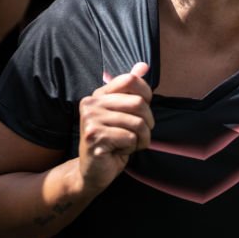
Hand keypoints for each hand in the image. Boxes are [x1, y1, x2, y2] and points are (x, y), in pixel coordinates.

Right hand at [78, 62, 153, 191]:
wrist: (93, 172)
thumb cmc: (113, 141)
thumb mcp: (125, 113)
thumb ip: (132, 89)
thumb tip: (143, 65)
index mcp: (98, 95)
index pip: (130, 79)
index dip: (146, 95)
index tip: (142, 112)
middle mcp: (91, 104)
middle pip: (139, 103)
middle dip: (147, 123)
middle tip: (137, 135)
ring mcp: (90, 120)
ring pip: (138, 123)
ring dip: (140, 139)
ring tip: (127, 144)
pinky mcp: (94, 137)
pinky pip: (130, 138)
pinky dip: (131, 148)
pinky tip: (117, 151)